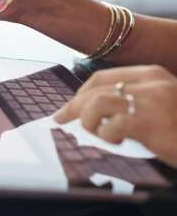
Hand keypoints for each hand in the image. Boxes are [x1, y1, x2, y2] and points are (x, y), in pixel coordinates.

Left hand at [54, 65, 176, 167]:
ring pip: (96, 103)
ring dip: (87, 121)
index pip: (101, 77)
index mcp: (149, 73)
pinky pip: (110, 126)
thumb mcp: (155, 105)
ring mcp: (150, 100)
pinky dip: (105, 135)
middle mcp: (149, 81)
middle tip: (61, 120)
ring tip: (98, 133)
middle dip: (72, 106)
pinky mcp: (149, 122)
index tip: (66, 107)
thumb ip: (128, 100)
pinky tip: (116, 141)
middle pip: (94, 89)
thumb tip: (91, 109)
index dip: (79, 92)